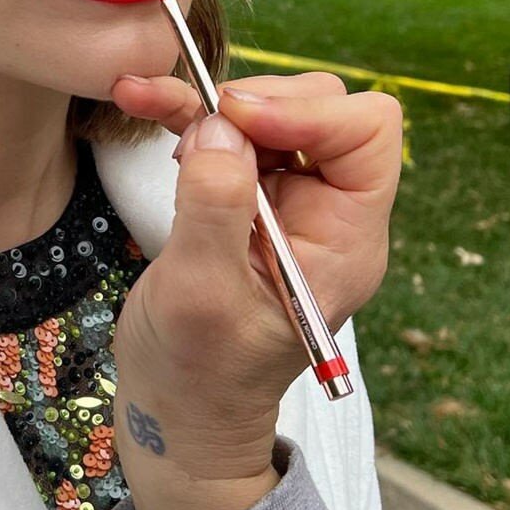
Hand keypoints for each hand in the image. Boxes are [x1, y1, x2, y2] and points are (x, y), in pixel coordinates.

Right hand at [105, 71, 401, 484]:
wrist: (179, 410)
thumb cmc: (198, 373)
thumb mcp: (200, 295)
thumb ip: (216, 206)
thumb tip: (220, 125)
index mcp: (344, 238)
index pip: (366, 135)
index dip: (308, 112)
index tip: (237, 121)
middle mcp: (326, 209)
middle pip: (321, 109)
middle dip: (254, 104)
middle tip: (194, 137)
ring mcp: (286, 198)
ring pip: (269, 108)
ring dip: (209, 103)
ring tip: (150, 108)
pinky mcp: (245, 192)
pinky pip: (227, 129)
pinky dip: (187, 111)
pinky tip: (143, 99)